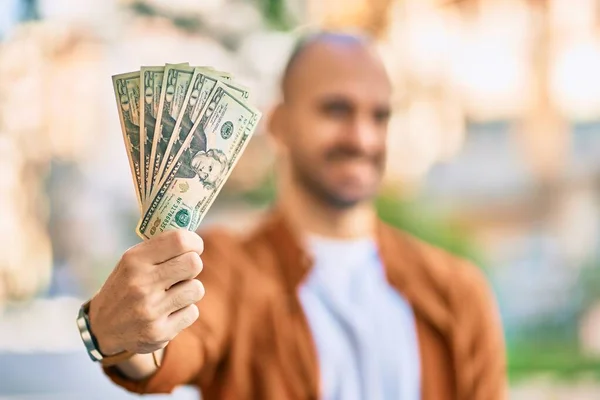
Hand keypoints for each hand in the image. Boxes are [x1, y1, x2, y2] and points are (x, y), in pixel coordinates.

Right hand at [88, 230, 204, 354]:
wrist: (103, 328)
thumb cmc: (127, 285)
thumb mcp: (132, 261)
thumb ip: (161, 247)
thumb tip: (195, 239)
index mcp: (134, 261)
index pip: (180, 240)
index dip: (194, 242)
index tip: (194, 247)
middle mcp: (141, 284)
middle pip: (194, 263)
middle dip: (193, 266)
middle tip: (183, 271)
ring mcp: (150, 310)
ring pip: (197, 289)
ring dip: (189, 290)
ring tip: (173, 293)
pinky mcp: (159, 332)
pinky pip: (192, 312)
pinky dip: (185, 311)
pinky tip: (168, 312)